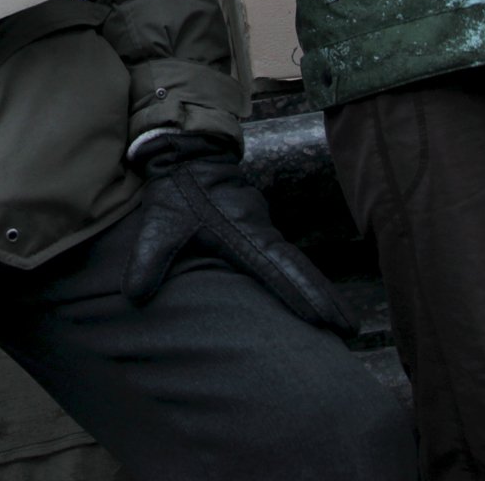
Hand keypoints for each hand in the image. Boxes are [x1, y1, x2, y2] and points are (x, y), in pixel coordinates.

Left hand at [123, 133, 356, 336]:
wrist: (186, 154)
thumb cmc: (173, 192)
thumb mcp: (157, 226)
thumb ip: (148, 261)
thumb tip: (134, 298)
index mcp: (240, 232)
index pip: (276, 268)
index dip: (298, 293)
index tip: (321, 318)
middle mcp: (259, 231)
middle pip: (299, 270)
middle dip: (325, 300)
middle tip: (350, 330)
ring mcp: (263, 229)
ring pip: (298, 264)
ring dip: (321, 291)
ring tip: (344, 324)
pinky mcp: (260, 228)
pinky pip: (288, 257)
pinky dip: (305, 278)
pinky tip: (315, 297)